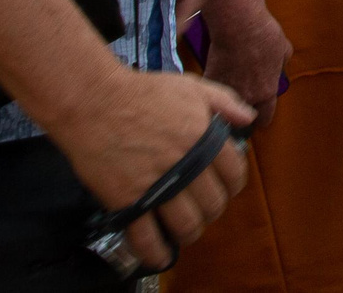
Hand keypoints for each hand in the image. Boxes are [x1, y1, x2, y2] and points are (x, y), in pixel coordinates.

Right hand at [47, 68, 252, 273]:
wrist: (93, 101)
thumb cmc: (142, 91)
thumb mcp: (191, 87)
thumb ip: (225, 102)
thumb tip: (249, 119)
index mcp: (204, 137)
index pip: (235, 173)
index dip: (233, 184)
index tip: (226, 188)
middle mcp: (185, 163)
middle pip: (213, 203)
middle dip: (212, 210)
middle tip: (203, 209)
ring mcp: (157, 184)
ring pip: (186, 224)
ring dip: (190, 232)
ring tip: (185, 230)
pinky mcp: (127, 200)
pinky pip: (146, 237)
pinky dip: (156, 252)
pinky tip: (160, 256)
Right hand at [200, 3, 292, 125]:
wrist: (239, 26)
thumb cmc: (264, 35)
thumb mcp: (284, 50)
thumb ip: (281, 63)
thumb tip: (279, 63)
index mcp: (267, 92)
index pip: (265, 118)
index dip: (262, 116)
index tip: (258, 112)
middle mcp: (247, 97)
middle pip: (242, 117)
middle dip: (241, 111)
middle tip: (240, 100)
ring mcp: (227, 90)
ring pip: (224, 107)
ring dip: (224, 102)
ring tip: (225, 90)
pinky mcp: (211, 81)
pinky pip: (210, 92)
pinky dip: (211, 88)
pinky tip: (214, 78)